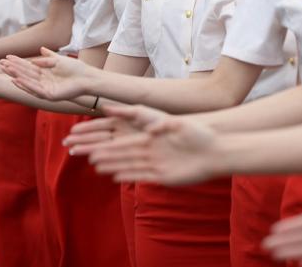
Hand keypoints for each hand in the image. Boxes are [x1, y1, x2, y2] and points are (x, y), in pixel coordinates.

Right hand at [4, 47, 92, 100]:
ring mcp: (46, 89)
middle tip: (1, 64)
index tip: (7, 57)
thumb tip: (40, 49)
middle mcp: (43, 82)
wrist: (88, 78)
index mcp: (45, 73)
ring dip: (16, 76)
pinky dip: (26, 85)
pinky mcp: (50, 96)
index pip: (28, 67)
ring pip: (28, 82)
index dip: (18, 62)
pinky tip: (17, 80)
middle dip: (13, 69)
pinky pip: (35, 90)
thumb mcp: (60, 60)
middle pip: (25, 74)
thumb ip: (49, 57)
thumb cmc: (76, 69)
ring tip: (6, 70)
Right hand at [87, 105, 219, 185]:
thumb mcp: (180, 125)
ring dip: (113, 164)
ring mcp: (156, 162)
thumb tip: (150, 129)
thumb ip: (164, 125)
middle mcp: (151, 148)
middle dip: (105, 152)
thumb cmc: (199, 135)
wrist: (216, 152)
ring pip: (129, 164)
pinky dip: (128, 176)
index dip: (110, 137)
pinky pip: (141, 176)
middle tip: (85, 154)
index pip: (126, 136)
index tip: (96, 137)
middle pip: (123, 151)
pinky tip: (115, 177)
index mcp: (153, 134)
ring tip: (95, 166)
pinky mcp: (163, 175)